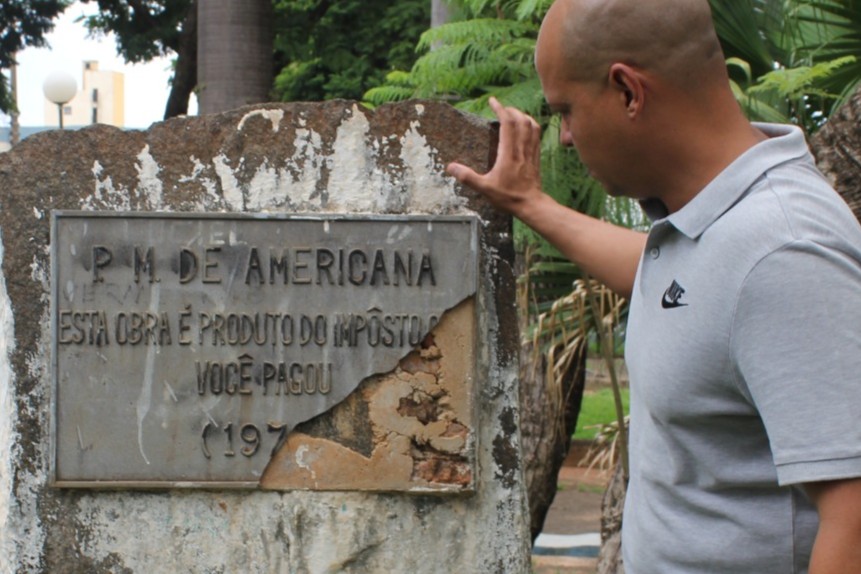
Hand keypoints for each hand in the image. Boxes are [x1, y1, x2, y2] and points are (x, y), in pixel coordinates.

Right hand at [446, 97, 542, 216]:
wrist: (531, 205)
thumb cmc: (508, 197)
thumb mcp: (484, 189)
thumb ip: (467, 177)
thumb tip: (451, 167)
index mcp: (508, 154)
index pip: (507, 124)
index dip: (500, 109)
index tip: (493, 101)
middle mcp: (522, 149)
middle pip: (521, 120)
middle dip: (511, 110)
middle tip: (501, 108)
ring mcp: (531, 153)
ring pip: (532, 126)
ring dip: (523, 116)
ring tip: (513, 114)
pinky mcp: (536, 158)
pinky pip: (537, 136)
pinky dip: (532, 126)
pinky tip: (526, 127)